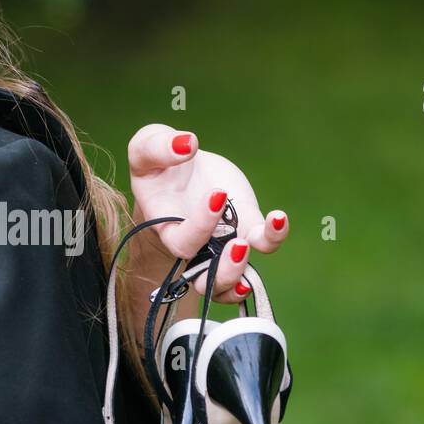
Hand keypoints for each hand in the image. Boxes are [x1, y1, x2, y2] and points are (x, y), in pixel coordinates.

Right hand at [125, 124, 287, 328]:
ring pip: (230, 280)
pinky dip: (273, 239)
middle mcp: (194, 246)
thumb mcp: (145, 148)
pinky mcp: (245, 227)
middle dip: (223, 271)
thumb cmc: (159, 164)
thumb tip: (187, 143)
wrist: (180, 170)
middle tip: (238, 245)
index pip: (182, 242)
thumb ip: (157, 145)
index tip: (217, 195)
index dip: (200, 227)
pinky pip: (261, 245)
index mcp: (167, 228)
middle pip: (204, 280)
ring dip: (245, 270)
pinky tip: (278, 219)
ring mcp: (221, 242)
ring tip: (257, 239)